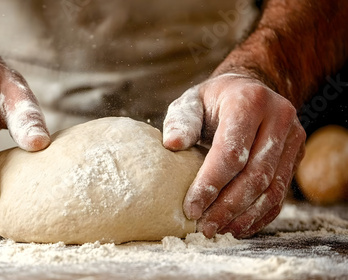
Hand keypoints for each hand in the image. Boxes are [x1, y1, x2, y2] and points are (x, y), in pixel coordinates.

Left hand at [163, 74, 305, 237]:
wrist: (248, 91)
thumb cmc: (213, 101)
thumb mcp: (191, 102)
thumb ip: (181, 121)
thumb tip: (172, 144)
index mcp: (249, 101)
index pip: (232, 152)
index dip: (211, 184)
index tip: (191, 208)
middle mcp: (279, 118)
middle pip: (255, 174)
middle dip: (228, 206)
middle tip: (205, 227)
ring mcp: (293, 138)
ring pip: (272, 188)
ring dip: (244, 215)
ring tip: (219, 230)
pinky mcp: (297, 156)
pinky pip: (281, 193)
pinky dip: (259, 215)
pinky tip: (238, 226)